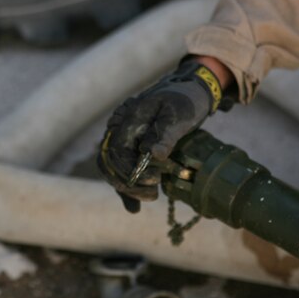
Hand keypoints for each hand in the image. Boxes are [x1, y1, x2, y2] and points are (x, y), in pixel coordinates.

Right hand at [97, 58, 230, 212]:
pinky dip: (126, 187)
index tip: (153, 181)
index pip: (117, 149)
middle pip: (109, 161)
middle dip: (127, 182)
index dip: (131, 169)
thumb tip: (152, 155)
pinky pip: (121, 168)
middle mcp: (119, 127)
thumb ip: (165, 133)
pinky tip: (133, 206)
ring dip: (124, 188)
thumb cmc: (185, 101)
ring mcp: (123, 137)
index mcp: (128, 117)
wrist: (189, 91)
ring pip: (111, 167)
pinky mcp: (131, 146)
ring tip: (140, 204)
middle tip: (151, 195)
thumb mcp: (180, 114)